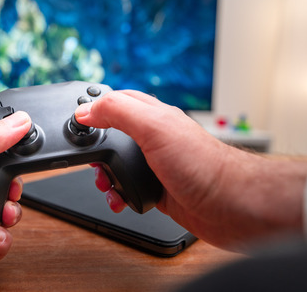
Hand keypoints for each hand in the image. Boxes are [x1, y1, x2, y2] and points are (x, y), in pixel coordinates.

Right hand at [75, 91, 306, 251]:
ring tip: (104, 183)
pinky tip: (120, 200)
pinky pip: (130, 190)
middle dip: (96, 148)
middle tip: (88, 159)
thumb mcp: (154, 128)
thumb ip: (118, 112)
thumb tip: (86, 109)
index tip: (75, 119)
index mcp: (154, 115)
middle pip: (114, 134)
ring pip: (120, 165)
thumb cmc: (204, 165)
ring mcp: (159, 165)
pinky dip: (120, 196)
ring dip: (106, 175)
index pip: (117, 100)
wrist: (232, 206)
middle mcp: (156, 138)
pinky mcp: (162, 191)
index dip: (94, 106)